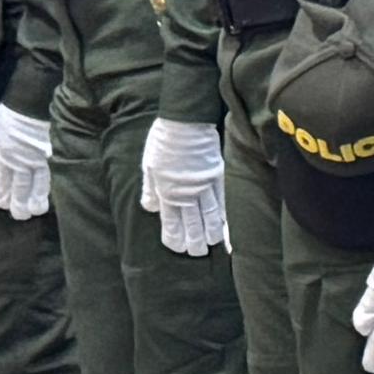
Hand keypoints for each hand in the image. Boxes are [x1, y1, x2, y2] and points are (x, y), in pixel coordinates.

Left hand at [0, 106, 53, 221]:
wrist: (34, 98)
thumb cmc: (14, 110)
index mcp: (6, 154)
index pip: (5, 179)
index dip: (4, 192)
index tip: (3, 204)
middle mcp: (22, 160)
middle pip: (21, 185)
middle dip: (20, 201)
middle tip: (22, 215)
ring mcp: (40, 158)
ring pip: (39, 183)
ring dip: (37, 198)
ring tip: (37, 211)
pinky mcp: (56, 153)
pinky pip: (53, 172)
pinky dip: (53, 183)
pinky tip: (56, 192)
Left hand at [139, 116, 228, 255]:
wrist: (186, 121)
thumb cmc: (163, 141)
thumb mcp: (148, 165)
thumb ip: (150, 189)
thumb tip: (152, 208)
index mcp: (167, 190)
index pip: (171, 220)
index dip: (175, 235)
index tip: (177, 247)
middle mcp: (186, 191)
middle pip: (192, 221)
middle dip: (194, 239)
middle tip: (196, 253)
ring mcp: (204, 184)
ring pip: (209, 213)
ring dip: (210, 231)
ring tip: (211, 245)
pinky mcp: (218, 176)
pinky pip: (222, 200)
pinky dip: (223, 214)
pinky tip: (224, 224)